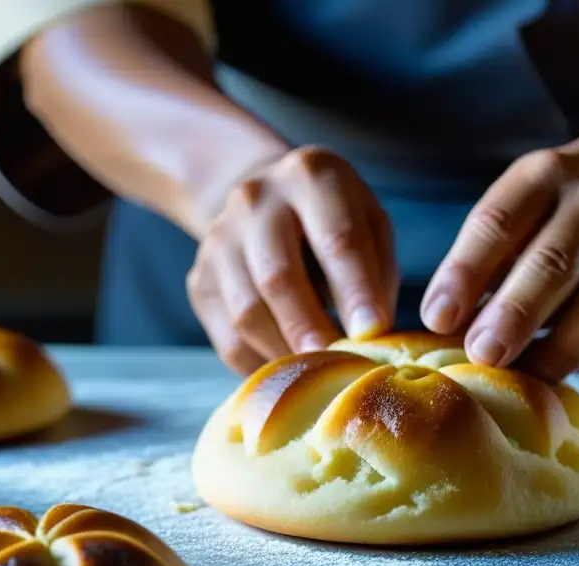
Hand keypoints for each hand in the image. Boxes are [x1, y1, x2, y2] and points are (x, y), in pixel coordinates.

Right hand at [186, 146, 397, 373]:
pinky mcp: (200, 280)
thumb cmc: (334, 221)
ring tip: (318, 374)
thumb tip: (374, 335)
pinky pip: (227, 338)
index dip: (355, 290)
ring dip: (285, 352)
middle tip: (339, 366)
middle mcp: (256, 200)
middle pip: (279, 278)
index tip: (372, 332)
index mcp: (311, 176)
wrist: (265, 201)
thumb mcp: (370, 225)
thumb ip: (378, 273)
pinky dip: (260, 364)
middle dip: (311, 328)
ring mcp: (219, 239)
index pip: (336, 239)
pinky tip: (288, 372)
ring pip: (247, 313)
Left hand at [421, 148, 578, 382]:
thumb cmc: (553, 219)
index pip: (498, 223)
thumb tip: (445, 329)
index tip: (438, 319)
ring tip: (524, 376)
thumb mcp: (514, 216)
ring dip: (556, 355)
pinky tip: (576, 366)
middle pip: (555, 266)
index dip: (464, 273)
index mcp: (545, 177)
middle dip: (514, 318)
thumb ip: (480, 265)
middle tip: (482, 356)